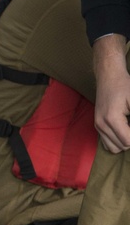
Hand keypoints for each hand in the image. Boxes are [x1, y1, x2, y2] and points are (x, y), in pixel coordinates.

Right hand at [92, 34, 129, 152]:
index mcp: (112, 119)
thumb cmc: (124, 86)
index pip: (128, 140)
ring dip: (125, 142)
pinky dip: (117, 142)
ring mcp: (98, 126)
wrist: (108, 77)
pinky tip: (124, 131)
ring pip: (114, 148)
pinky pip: (107, 144)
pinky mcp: (97, 126)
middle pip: (122, 146)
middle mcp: (101, 125)